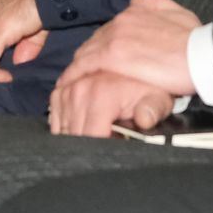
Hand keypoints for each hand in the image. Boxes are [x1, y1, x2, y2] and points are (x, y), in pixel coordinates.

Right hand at [48, 70, 177, 137]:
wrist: (140, 61)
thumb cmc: (148, 86)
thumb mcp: (158, 98)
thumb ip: (153, 111)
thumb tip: (144, 119)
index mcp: (100, 94)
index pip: (91, 137)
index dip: (102, 151)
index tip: (114, 148)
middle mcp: (79, 89)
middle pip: (75, 136)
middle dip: (90, 145)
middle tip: (110, 140)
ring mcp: (68, 88)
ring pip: (62, 128)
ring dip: (77, 135)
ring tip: (98, 132)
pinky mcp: (61, 88)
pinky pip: (55, 114)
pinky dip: (65, 124)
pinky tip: (82, 125)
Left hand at [53, 0, 201, 96]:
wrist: (203, 55)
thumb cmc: (197, 39)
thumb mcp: (180, 13)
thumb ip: (156, 5)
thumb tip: (136, 0)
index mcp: (135, 12)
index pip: (109, 30)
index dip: (102, 46)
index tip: (98, 58)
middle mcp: (120, 21)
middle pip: (94, 41)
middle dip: (88, 57)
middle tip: (82, 74)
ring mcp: (114, 38)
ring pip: (86, 52)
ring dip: (78, 66)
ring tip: (71, 82)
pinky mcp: (113, 57)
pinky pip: (84, 66)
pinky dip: (75, 75)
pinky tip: (69, 85)